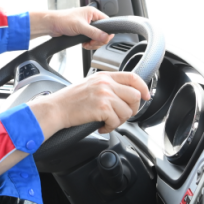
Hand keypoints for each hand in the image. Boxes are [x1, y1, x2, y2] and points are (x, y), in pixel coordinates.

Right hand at [29, 72, 150, 136]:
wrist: (56, 108)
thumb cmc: (71, 100)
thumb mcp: (92, 84)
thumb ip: (109, 86)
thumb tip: (127, 95)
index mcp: (105, 76)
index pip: (133, 77)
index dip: (143, 88)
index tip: (146, 96)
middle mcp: (106, 83)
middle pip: (135, 96)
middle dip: (132, 109)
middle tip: (121, 115)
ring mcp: (104, 94)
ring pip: (127, 111)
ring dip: (119, 121)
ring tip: (108, 122)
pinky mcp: (101, 107)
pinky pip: (116, 121)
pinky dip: (110, 127)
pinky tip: (101, 127)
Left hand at [30, 6, 112, 48]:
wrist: (51, 25)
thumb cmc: (63, 20)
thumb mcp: (80, 26)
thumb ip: (94, 32)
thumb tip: (105, 37)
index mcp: (92, 13)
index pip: (107, 22)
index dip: (107, 32)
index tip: (102, 39)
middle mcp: (91, 18)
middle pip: (103, 32)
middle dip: (98, 40)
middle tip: (92, 42)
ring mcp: (87, 26)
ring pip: (97, 37)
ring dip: (93, 43)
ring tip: (87, 44)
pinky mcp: (82, 32)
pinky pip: (91, 39)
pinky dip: (89, 44)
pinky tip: (84, 44)